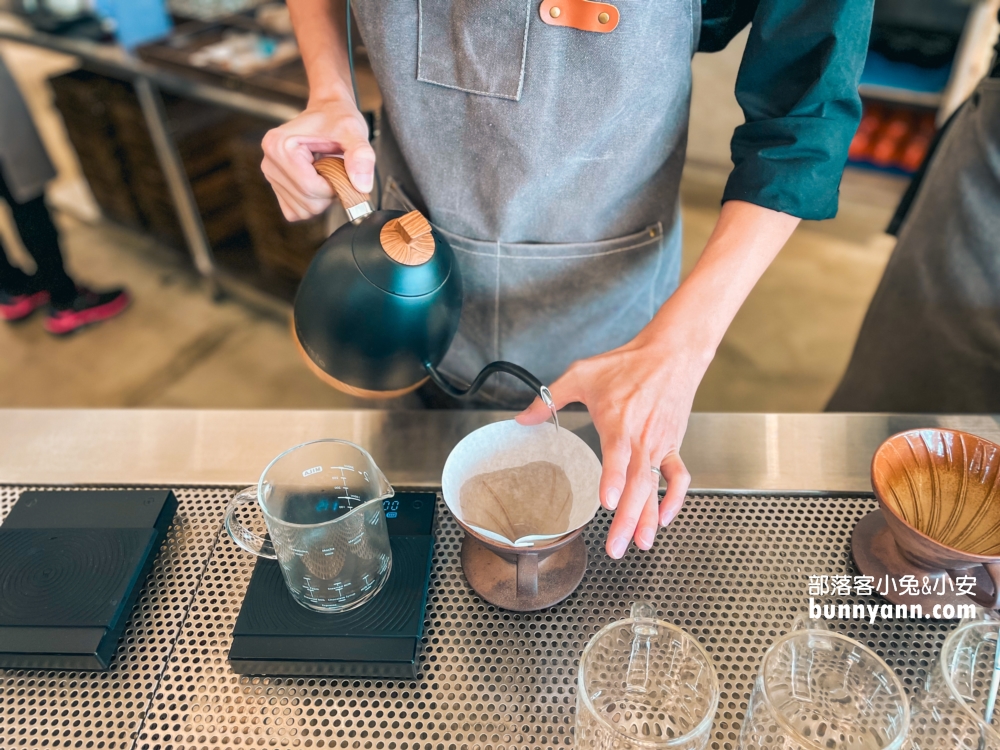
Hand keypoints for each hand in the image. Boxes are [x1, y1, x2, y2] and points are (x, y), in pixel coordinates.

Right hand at [261, 95, 374, 220]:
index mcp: (279, 145)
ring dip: (321, 200)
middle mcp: (270, 161)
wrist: (328, 111)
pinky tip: (318, 184)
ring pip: (301, 211)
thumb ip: (361, 155)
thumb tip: (362, 186)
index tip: (341, 171)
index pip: (309, 187)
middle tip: (335, 171)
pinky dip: (311, 204)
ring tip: (326, 174)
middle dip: (328, 194)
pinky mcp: (276, 186)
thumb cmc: (337, 117)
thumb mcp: (353, 131)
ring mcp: (271, 175)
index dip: (333, 187)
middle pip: (306, 202)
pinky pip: (294, 211)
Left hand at [516, 328, 706, 559]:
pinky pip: (678, 477)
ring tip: (641, 544)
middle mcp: (642, 438)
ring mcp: (660, 444)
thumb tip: (521, 418)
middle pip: (638, 485)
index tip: (606, 502)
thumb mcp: (580, 374)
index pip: (618, 456)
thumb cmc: (626, 363)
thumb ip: (549, 398)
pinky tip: (663, 518)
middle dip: (628, 519)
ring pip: (656, 487)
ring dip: (649, 517)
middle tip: (617, 548)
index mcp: (618, 423)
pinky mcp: (673, 445)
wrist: (671, 353)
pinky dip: (675, 499)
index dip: (613, 480)